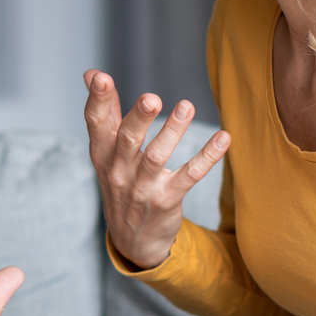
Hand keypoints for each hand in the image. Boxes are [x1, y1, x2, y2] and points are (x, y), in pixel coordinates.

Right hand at [83, 70, 228, 270]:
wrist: (132, 241)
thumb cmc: (121, 183)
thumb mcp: (106, 153)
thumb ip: (105, 113)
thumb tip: (91, 73)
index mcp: (102, 154)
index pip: (96, 124)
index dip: (98, 101)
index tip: (101, 77)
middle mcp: (119, 170)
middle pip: (126, 140)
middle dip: (139, 118)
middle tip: (152, 98)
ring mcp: (143, 188)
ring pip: (157, 157)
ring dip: (173, 131)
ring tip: (187, 106)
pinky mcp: (167, 200)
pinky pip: (189, 176)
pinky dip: (207, 157)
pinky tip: (223, 138)